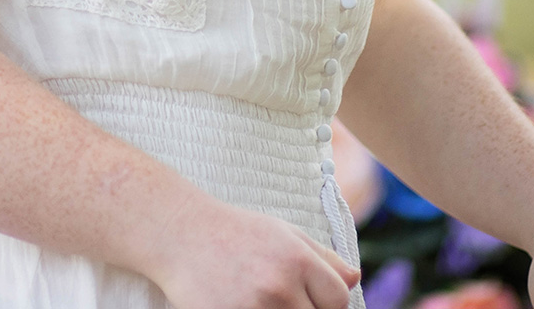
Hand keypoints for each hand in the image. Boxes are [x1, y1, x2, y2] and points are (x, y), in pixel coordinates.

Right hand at [143, 193, 359, 308]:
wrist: (180, 234)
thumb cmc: (235, 232)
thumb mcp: (283, 233)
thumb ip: (322, 257)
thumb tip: (354, 279)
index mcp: (298, 260)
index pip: (339, 300)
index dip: (328, 302)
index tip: (311, 297)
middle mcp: (280, 286)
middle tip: (281, 297)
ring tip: (262, 298)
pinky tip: (244, 303)